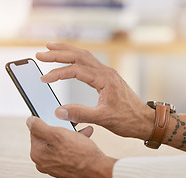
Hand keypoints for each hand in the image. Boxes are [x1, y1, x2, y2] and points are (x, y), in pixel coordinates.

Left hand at [26, 116, 116, 177]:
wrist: (99, 171)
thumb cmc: (80, 154)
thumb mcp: (59, 134)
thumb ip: (40, 127)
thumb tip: (29, 121)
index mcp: (37, 153)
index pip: (36, 131)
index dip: (48, 121)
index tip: (58, 116)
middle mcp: (43, 163)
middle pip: (49, 138)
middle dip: (63, 128)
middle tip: (73, 123)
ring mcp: (54, 167)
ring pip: (60, 144)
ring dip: (71, 135)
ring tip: (84, 130)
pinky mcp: (65, 169)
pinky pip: (67, 152)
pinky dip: (75, 145)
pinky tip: (85, 139)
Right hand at [36, 42, 153, 140]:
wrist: (144, 121)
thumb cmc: (128, 120)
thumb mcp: (103, 118)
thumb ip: (81, 114)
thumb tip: (59, 111)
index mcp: (105, 79)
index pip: (76, 70)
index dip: (57, 73)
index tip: (43, 79)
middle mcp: (106, 72)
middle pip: (79, 55)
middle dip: (59, 53)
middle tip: (41, 53)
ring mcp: (108, 74)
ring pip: (85, 56)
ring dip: (68, 51)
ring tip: (51, 48)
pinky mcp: (108, 79)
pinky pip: (90, 63)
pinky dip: (76, 59)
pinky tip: (70, 61)